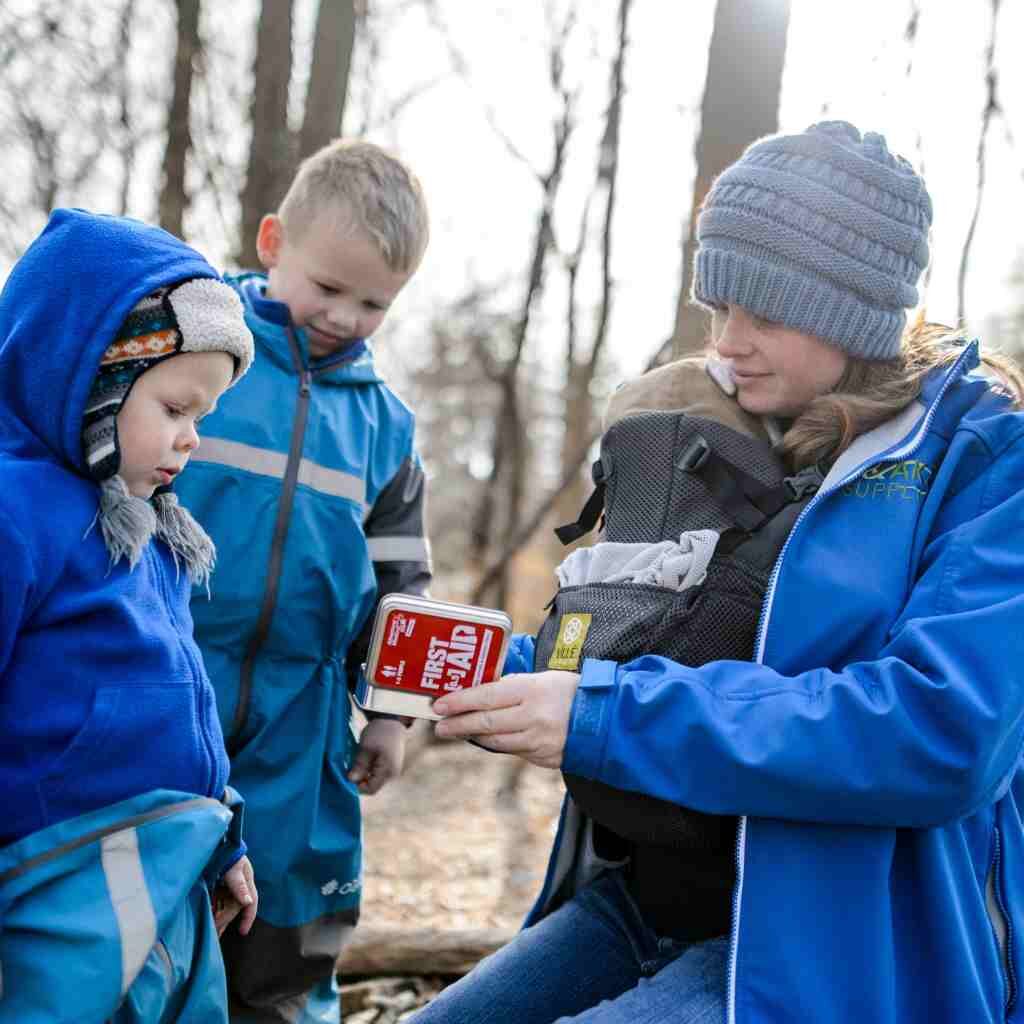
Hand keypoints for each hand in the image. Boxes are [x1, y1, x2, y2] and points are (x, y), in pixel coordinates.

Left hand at [213, 855, 256, 936]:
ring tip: (211, 931)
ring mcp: (227, 885)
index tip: (242, 932)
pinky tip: (207, 917)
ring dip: (219, 917)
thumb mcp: (233, 869)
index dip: (248, 917)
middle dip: (225, 921)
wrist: (213, 840)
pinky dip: (213, 910)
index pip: (251, 902)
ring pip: (225, 906)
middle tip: (215, 935)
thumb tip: (248, 902)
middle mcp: (239, 884)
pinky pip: (217, 901)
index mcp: (246, 880)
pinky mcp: (217, 884)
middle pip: (234, 907)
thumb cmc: (226, 853)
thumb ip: (239, 885)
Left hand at [348, 718, 406, 793]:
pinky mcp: (390, 764)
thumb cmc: (379, 732)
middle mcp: (392, 774)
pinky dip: (368, 768)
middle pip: (372, 785)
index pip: (371, 790)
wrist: (392, 719)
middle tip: (350, 767)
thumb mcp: (366, 748)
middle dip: (360, 779)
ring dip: (364, 773)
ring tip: (358, 760)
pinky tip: (364, 758)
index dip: (357, 787)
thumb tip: (350, 781)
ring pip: (374, 779)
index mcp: (388, 771)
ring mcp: (392, 769)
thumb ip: (359, 766)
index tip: (347, 775)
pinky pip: (377, 772)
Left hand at [432, 671, 580, 769]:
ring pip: (497, 743)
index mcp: (533, 691)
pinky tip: (488, 739)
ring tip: (457, 732)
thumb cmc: (573, 691)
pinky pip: (515, 752)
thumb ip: (514, 686)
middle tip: (439, 726)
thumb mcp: (544, 679)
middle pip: (487, 724)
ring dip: (474, 738)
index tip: (439, 705)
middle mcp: (534, 718)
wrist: (608, 718)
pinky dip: (499, 745)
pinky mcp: (545, 758)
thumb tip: (483, 693)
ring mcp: (540, 742)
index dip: (460, 702)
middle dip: (458, 725)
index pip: (487, 696)